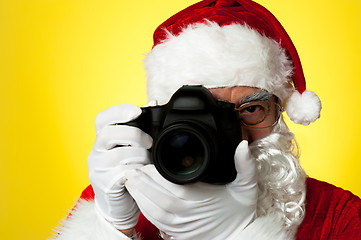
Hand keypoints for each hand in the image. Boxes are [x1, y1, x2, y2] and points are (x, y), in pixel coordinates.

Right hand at [87, 104, 151, 231]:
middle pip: (109, 134)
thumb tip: (153, 103)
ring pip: (120, 154)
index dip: (118, 112)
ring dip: (140, 156)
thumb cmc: (127, 170)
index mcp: (102, 139)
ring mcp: (98, 168)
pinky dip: (138, 171)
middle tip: (149, 143)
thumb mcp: (132, 147)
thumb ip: (140, 126)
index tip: (137, 111)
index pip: (102, 119)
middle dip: (134, 135)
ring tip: (148, 161)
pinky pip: (124, 173)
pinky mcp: (105, 184)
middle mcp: (96, 151)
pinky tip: (144, 172)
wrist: (119, 203)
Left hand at [125, 140, 257, 239]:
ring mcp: (181, 226)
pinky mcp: (177, 233)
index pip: (175, 188)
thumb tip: (243, 145)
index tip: (147, 165)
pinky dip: (145, 210)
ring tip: (130, 182)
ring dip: (140, 197)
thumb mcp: (246, 186)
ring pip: (154, 212)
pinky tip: (139, 199)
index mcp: (201, 200)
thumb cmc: (239, 210)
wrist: (239, 235)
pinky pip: (157, 223)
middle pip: (159, 199)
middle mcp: (188, 214)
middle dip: (142, 184)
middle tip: (130, 170)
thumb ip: (245, 165)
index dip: (157, 177)